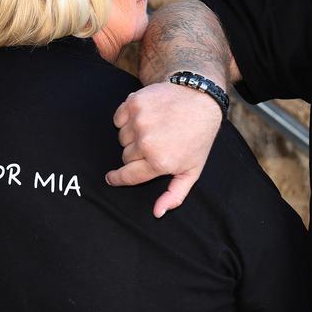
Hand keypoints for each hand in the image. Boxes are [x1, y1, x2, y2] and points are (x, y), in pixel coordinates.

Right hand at [105, 82, 222, 218]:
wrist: (200, 99)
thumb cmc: (197, 137)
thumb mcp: (192, 170)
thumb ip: (174, 195)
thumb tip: (157, 213)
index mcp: (159, 162)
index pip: (127, 175)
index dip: (117, 178)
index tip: (111, 178)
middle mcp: (146, 142)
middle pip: (125, 156)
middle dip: (137, 153)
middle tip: (155, 144)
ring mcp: (139, 121)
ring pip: (121, 137)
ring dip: (133, 135)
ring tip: (153, 128)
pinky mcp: (134, 102)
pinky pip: (118, 118)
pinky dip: (127, 118)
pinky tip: (145, 116)